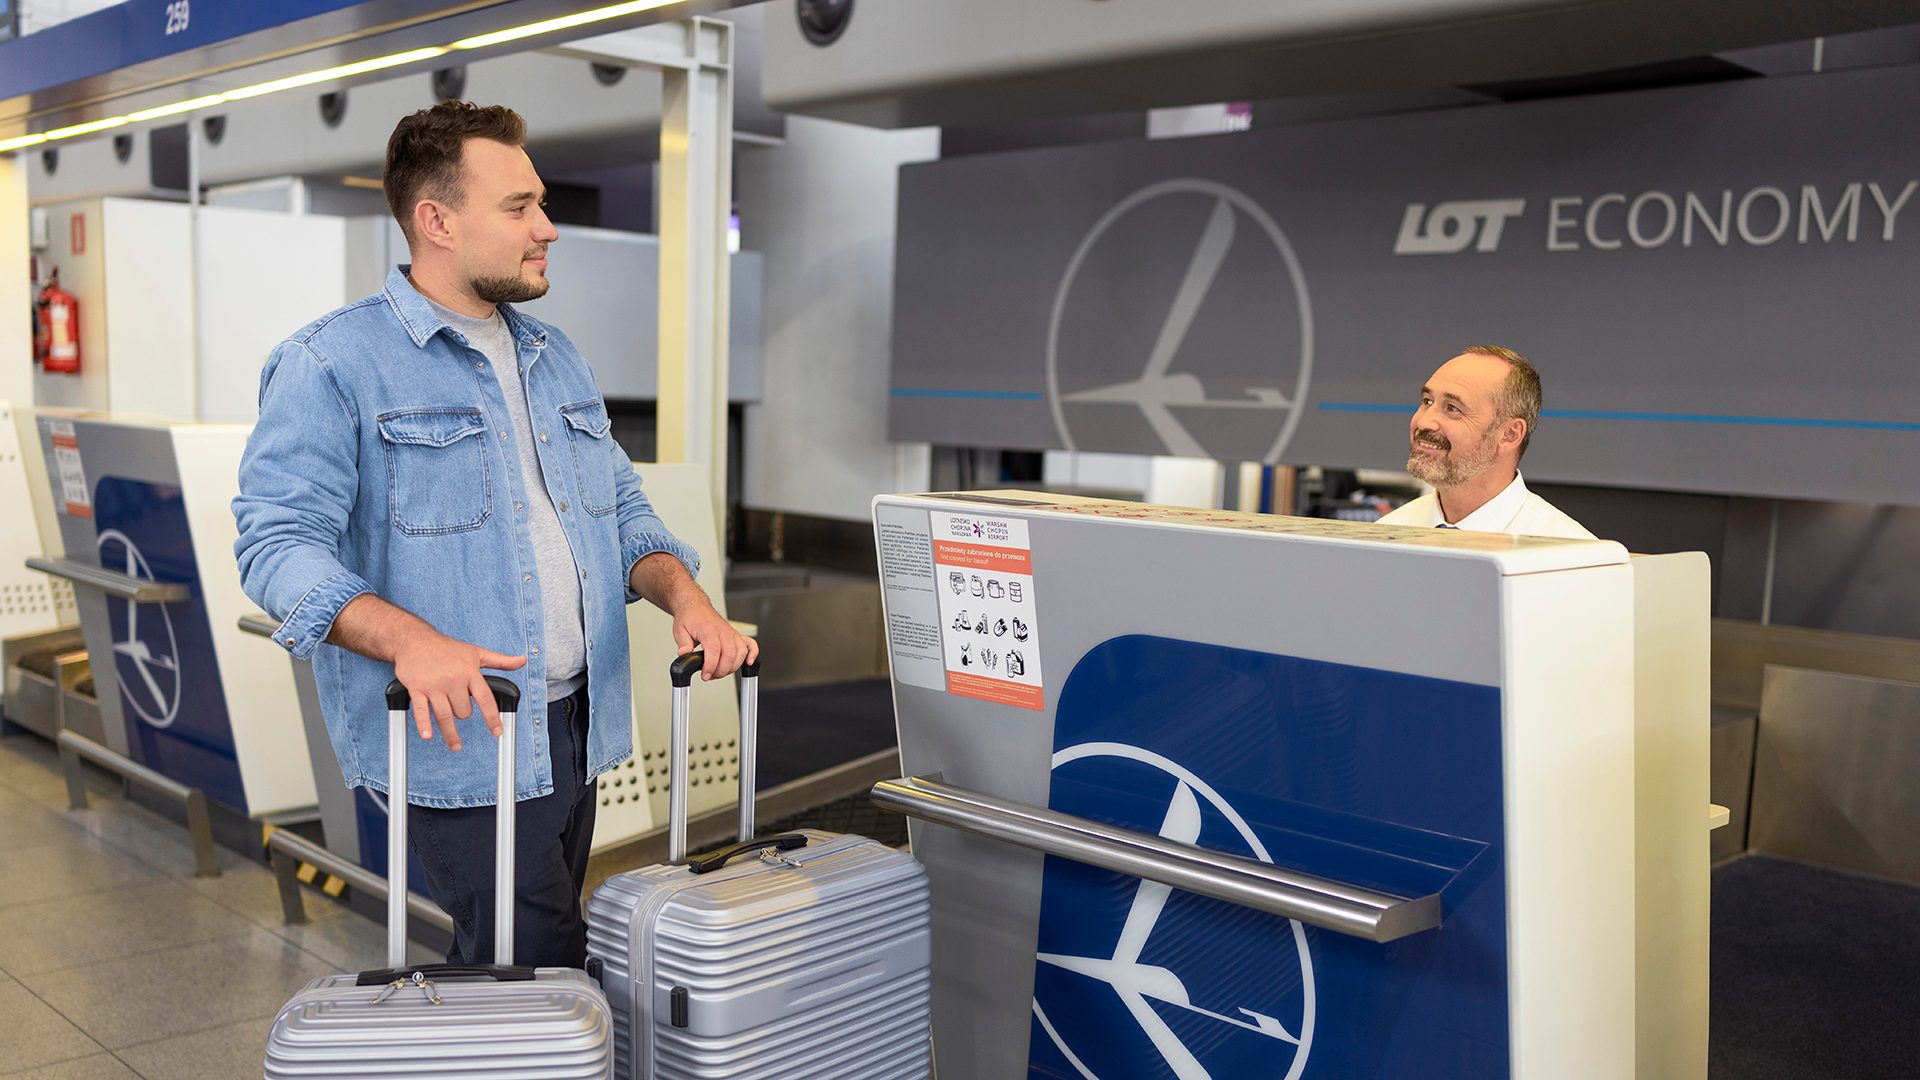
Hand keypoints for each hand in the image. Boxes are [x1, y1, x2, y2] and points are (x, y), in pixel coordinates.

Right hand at [391, 631, 526, 750]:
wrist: (415, 640)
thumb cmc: (446, 648)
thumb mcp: (476, 652)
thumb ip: (500, 661)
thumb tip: (521, 661)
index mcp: (470, 672)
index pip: (485, 699)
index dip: (492, 717)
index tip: (497, 731)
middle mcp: (454, 679)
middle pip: (464, 710)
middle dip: (464, 714)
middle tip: (459, 710)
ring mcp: (435, 685)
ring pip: (446, 715)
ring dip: (450, 733)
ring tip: (455, 744)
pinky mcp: (417, 689)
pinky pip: (421, 710)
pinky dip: (424, 724)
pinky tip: (427, 735)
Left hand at [671, 598, 757, 680]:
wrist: (696, 607)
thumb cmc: (690, 618)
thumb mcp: (680, 631)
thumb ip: (683, 644)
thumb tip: (684, 654)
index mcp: (709, 630)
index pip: (714, 650)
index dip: (711, 666)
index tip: (705, 674)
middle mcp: (723, 632)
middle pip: (730, 654)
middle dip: (721, 670)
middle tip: (710, 675)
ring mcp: (731, 633)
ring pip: (740, 653)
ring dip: (732, 667)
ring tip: (720, 671)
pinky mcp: (736, 635)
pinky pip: (750, 644)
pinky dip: (752, 654)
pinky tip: (748, 662)